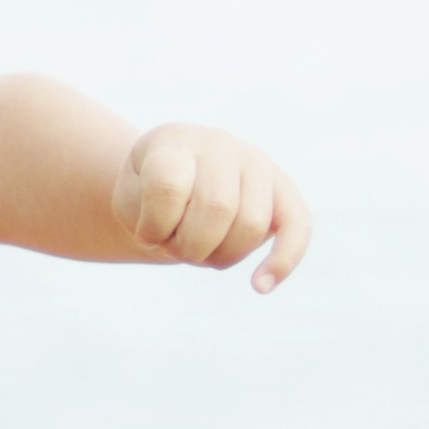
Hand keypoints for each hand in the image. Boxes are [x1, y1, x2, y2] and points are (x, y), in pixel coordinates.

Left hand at [112, 125, 310, 291]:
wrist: (174, 179)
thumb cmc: (145, 196)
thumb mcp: (129, 200)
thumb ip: (152, 215)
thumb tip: (201, 236)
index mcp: (176, 142)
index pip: (169, 186)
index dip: (153, 226)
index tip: (145, 233)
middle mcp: (221, 147)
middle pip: (217, 209)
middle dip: (191, 246)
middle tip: (175, 246)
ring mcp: (257, 165)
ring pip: (252, 225)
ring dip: (220, 256)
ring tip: (201, 250)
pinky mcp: (284, 192)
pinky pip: (298, 228)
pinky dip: (283, 260)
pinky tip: (260, 286)